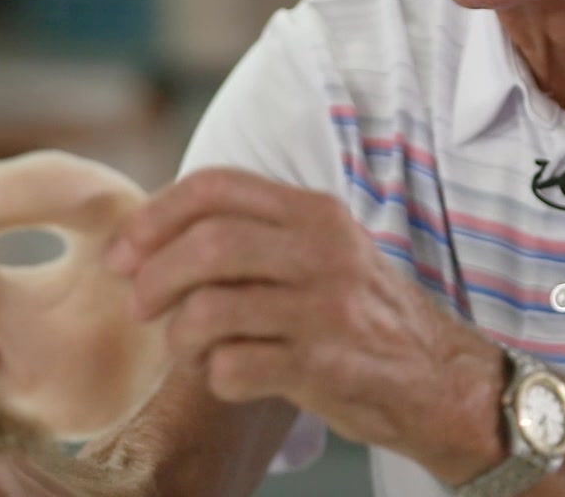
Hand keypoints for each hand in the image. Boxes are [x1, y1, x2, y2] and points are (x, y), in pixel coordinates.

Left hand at [106, 168, 506, 483]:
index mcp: (316, 212)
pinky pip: (234, 368)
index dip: (154, 216)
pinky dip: (215, 377)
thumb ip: (261, 231)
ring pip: (210, 309)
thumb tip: (158, 231)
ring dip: (179, 336)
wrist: (440, 377)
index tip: (125, 253)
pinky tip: (229, 377)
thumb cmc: (363, 315)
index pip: (215, 187)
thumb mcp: (324, 251)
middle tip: (140, 306)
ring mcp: (328, 308)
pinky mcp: (327, 365)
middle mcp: (325, 250)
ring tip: (187, 349)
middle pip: (206, 245)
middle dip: (153, 278)